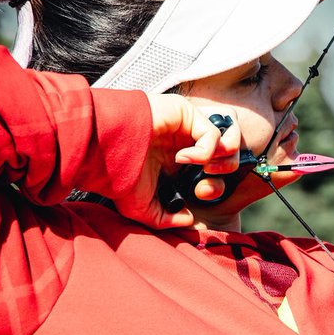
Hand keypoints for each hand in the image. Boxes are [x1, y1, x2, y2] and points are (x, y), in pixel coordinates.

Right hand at [115, 95, 242, 228]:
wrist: (104, 152)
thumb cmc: (119, 176)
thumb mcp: (142, 208)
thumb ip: (166, 219)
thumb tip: (189, 220)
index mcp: (180, 163)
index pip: (215, 171)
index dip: (216, 187)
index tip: (198, 195)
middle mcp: (187, 142)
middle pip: (228, 156)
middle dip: (224, 176)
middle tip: (204, 187)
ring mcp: (188, 127)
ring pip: (229, 140)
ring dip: (223, 161)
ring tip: (204, 170)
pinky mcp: (187, 114)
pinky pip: (214, 133)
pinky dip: (205, 151)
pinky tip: (183, 158)